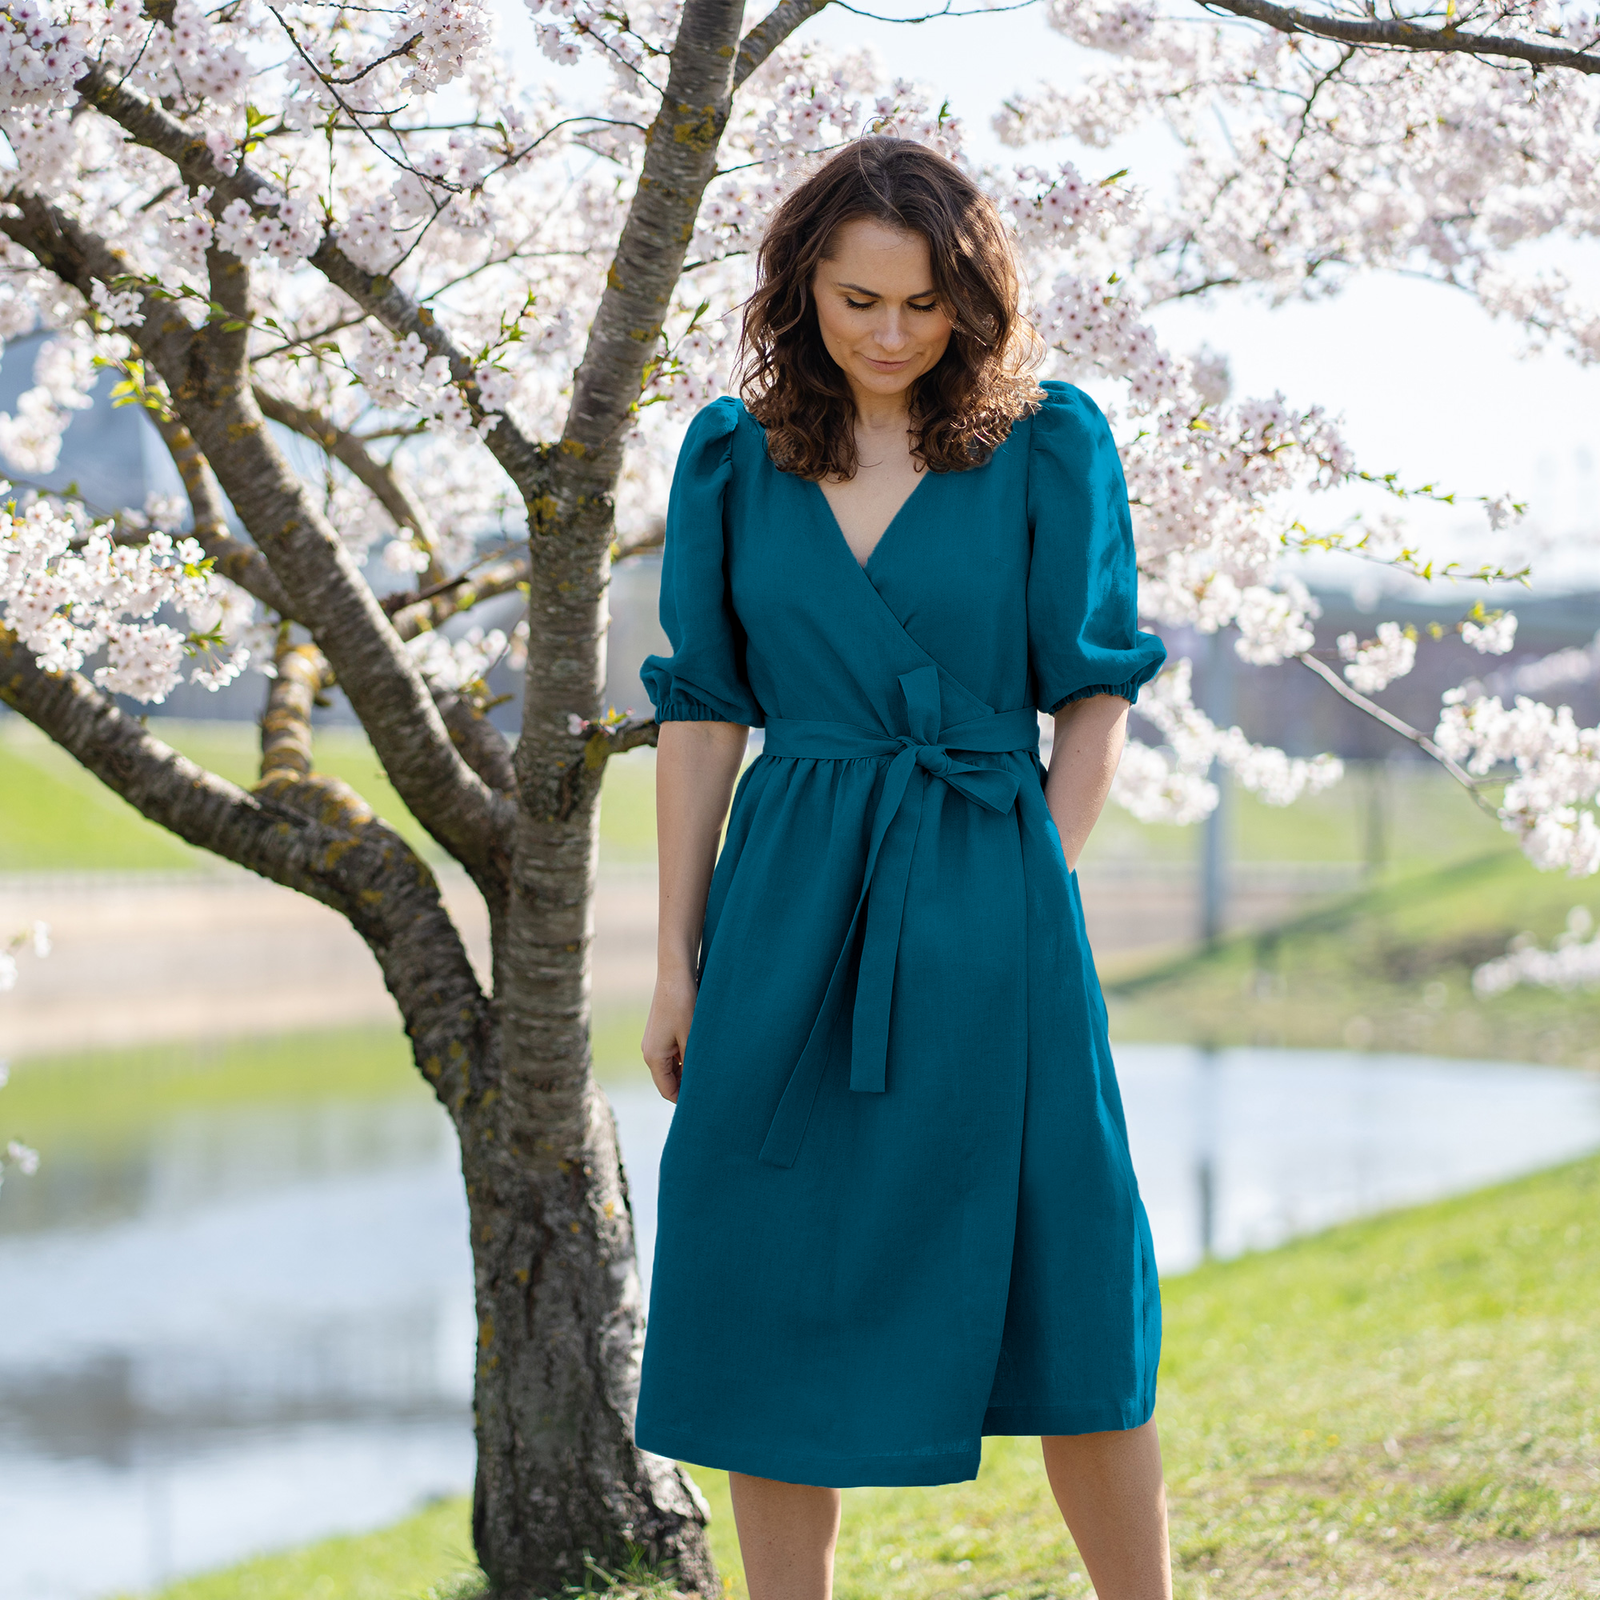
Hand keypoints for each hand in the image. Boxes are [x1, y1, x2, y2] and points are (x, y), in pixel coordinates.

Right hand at [641, 970, 697, 1102]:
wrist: (675, 974)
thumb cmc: (684, 1005)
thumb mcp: (692, 1039)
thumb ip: (692, 1065)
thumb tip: (698, 1086)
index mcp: (653, 1057)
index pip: (667, 1091)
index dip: (684, 1101)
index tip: (704, 1103)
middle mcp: (649, 1052)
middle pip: (668, 1080)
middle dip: (687, 1086)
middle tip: (711, 1088)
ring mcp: (654, 1041)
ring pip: (672, 1067)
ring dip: (688, 1071)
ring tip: (710, 1071)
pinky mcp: (660, 1032)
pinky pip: (672, 1054)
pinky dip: (685, 1058)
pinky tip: (703, 1053)